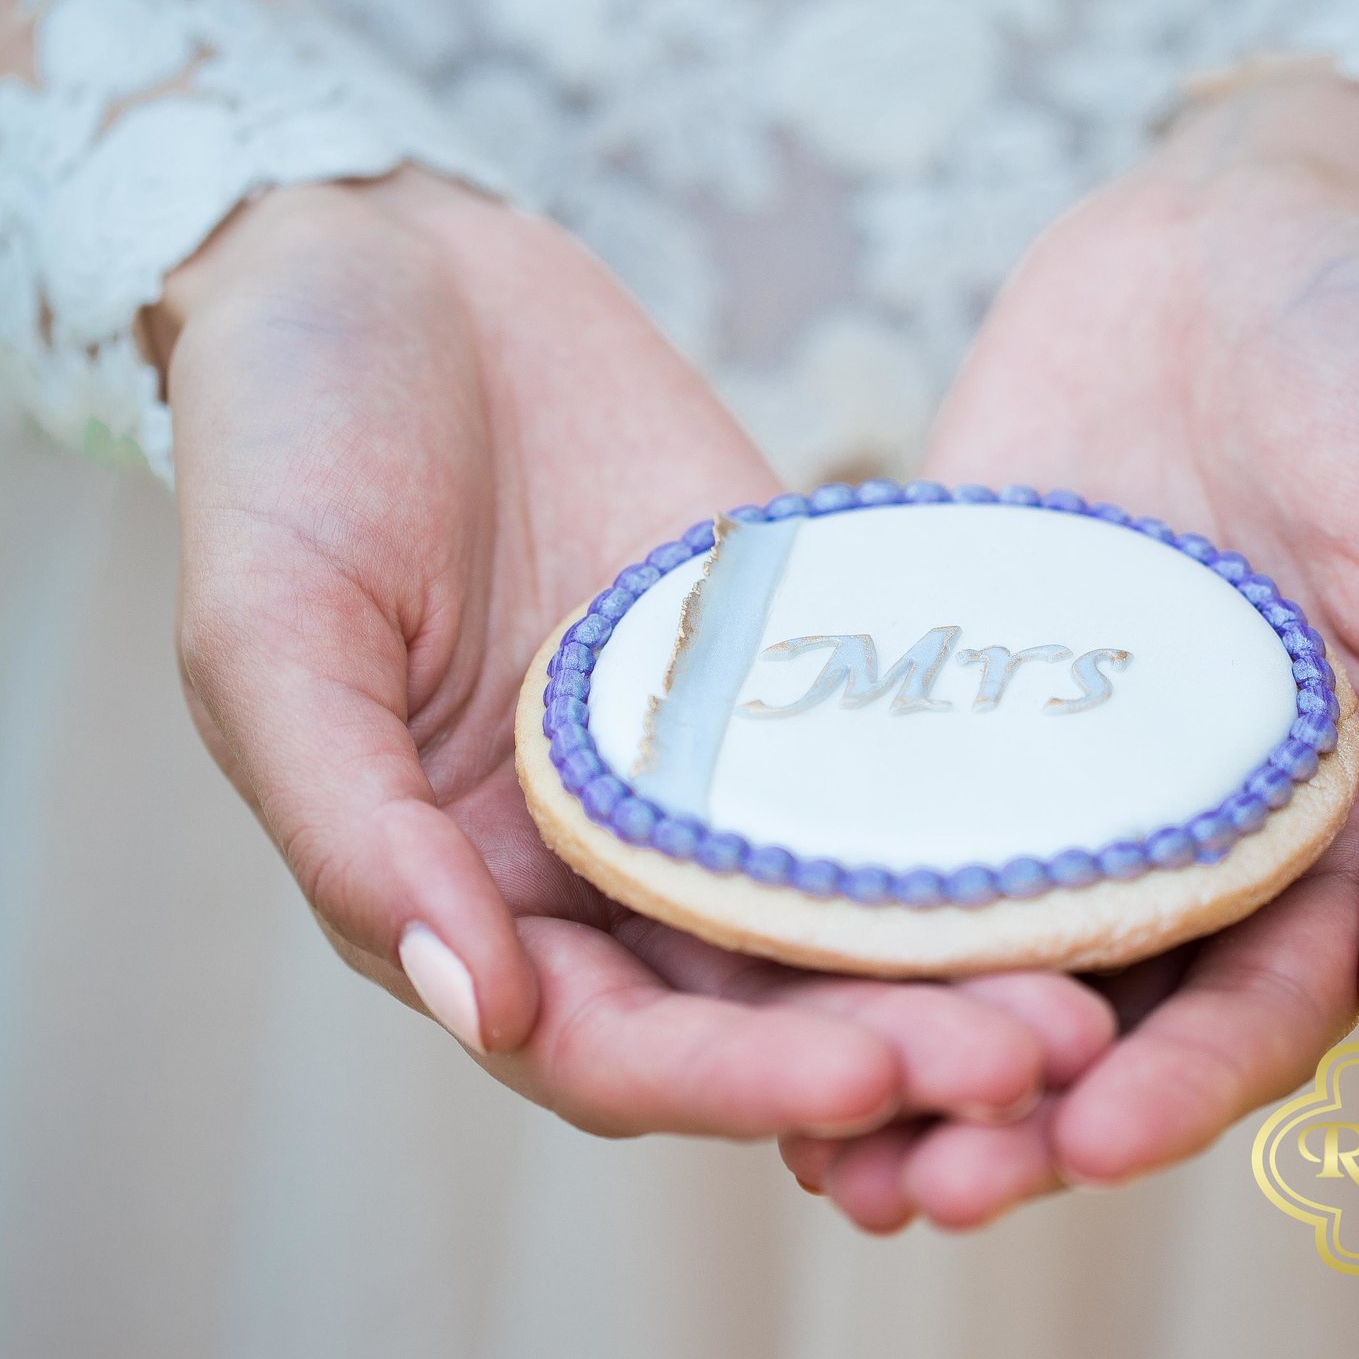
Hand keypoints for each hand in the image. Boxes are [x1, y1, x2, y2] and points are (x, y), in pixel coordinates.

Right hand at [160, 172, 1113, 1140]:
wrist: (398, 269)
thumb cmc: (286, 446)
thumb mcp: (265, 634)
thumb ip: (353, 831)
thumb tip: (478, 1008)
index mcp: (460, 898)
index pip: (609, 1051)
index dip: (734, 1085)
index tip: (869, 1089)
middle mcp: (598, 873)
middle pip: (757, 1016)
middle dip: (893, 1055)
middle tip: (1044, 1066)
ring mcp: (710, 778)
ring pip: (845, 922)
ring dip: (962, 972)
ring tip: (1093, 1002)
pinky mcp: (795, 677)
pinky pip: (896, 772)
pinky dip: (979, 829)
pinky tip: (1091, 845)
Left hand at [780, 73, 1358, 1227]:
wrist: (1245, 223)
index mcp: (1348, 833)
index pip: (1268, 1004)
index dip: (1188, 1087)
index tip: (1092, 1144)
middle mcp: (1197, 833)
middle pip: (1111, 1019)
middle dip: (1026, 1119)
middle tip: (923, 1193)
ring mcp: (1062, 773)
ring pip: (987, 958)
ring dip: (913, 1062)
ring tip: (822, 1154)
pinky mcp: (950, 700)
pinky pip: (886, 827)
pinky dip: (833, 920)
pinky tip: (742, 984)